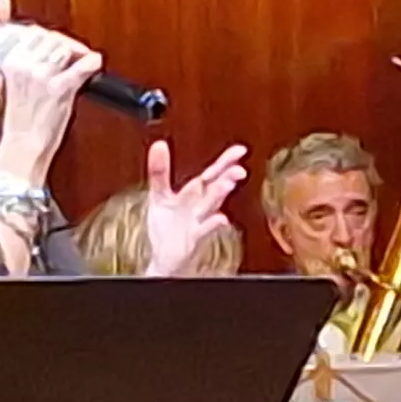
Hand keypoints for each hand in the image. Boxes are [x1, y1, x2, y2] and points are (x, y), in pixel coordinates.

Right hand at [0, 20, 100, 188]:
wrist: (23, 148)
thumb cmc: (22, 122)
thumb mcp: (18, 84)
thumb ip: (31, 64)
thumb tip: (54, 49)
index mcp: (10, 62)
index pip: (33, 33)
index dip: (51, 37)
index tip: (58, 42)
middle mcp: (23, 65)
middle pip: (52, 38)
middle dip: (67, 44)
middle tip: (75, 54)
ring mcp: (40, 75)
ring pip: (65, 48)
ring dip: (78, 53)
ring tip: (83, 61)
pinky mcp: (58, 88)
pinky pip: (80, 67)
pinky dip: (92, 63)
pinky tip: (95, 63)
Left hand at [143, 140, 246, 274]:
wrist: (164, 257)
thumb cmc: (167, 227)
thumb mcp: (160, 195)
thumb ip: (160, 171)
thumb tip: (159, 143)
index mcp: (194, 193)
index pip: (212, 174)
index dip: (225, 161)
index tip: (240, 150)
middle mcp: (200, 206)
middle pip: (216, 188)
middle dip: (227, 177)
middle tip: (239, 169)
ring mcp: (197, 222)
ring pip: (210, 206)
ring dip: (219, 195)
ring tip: (227, 184)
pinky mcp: (192, 239)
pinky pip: (203, 231)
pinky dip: (212, 224)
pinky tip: (221, 219)